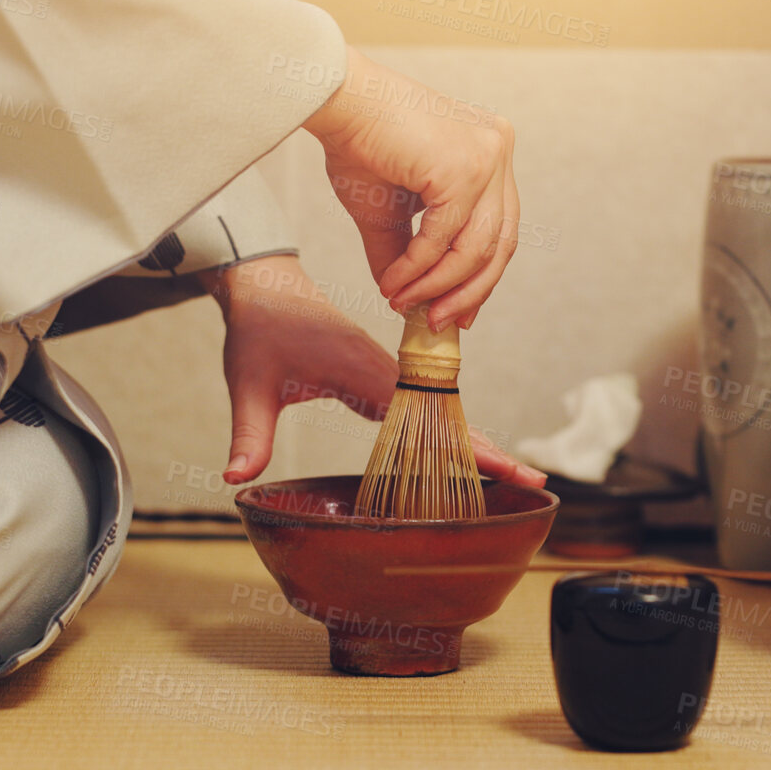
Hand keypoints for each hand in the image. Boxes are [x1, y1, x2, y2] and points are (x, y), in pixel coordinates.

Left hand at [208, 255, 545, 488]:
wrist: (265, 284)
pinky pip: (424, 405)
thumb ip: (248, 433)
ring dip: (476, 442)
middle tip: (534, 484)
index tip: (507, 469)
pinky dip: (450, 430)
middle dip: (491, 452)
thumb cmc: (258, 329)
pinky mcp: (382, 374)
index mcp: (364, 371)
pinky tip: (463, 455)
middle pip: (450, 417)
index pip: (428, 417)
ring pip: (442, 411)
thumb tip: (236, 479)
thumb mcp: (248, 383)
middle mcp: (386, 370)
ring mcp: (388, 371)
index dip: (468, 447)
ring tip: (515, 476)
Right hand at [301, 47, 518, 331]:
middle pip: (499, 243)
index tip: (459, 314)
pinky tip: (394, 283)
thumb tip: (405, 300)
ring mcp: (488, 157)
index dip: (480, 279)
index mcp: (489, 154)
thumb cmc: (358, 143)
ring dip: (437, 286)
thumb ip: (406, 253)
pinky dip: (419, 268)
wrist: (337, 102)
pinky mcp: (466, 167)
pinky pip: (445, 237)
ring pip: (476, 248)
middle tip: (438, 323)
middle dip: (467, 292)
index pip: (500, 229)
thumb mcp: (388, 211)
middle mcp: (498, 150)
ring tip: (403, 302)